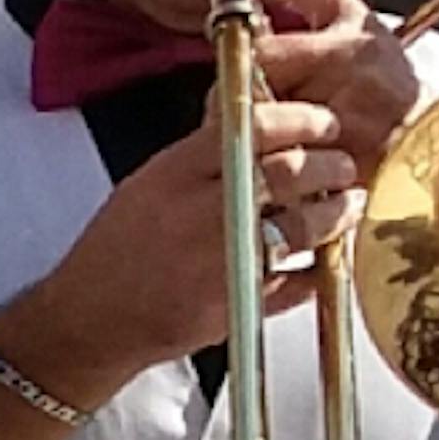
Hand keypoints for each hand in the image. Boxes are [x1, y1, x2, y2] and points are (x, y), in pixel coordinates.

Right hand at [11, 90, 362, 381]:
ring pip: (304, 226)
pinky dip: (319, 269)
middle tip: (343, 165)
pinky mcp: (239, 302)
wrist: (92, 319)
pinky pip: (299, 281)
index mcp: (172, 173)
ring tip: (346, 207)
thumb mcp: (147, 186)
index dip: (300, 120)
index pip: (250, 127)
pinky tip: (322, 259)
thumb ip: (200, 158)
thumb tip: (258, 129)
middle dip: (331, 165)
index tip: (323, 123)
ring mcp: (222, 258)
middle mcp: (198, 211)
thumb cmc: (116, 253)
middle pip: (288, 172)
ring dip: (336, 214)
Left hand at [196, 0, 431, 153]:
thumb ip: (285, 44)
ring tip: (280, 135)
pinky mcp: (363, 143)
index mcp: (354, 18)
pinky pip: (289, 150)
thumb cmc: (368, 95)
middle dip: (242, 79)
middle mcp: (364, 49)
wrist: (433, 143)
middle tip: (244, 99)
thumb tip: (227, 46)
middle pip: (267, 56)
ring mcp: (368, 96)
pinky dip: (275, 159)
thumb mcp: (335, 53)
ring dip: (259, 124)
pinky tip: (292, 158)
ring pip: (273, 106)